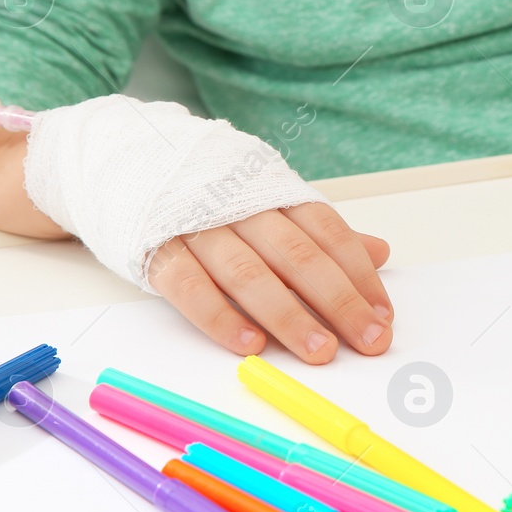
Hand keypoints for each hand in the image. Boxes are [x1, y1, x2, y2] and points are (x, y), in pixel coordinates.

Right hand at [146, 203, 393, 363]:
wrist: (129, 161)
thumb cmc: (215, 196)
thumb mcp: (273, 204)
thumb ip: (323, 234)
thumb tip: (381, 252)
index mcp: (275, 195)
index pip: (329, 234)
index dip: (360, 276)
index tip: (383, 317)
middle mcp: (241, 208)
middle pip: (298, 256)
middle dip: (338, 301)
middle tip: (368, 340)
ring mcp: (198, 228)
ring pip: (249, 273)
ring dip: (288, 315)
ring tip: (320, 350)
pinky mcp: (158, 251)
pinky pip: (191, 287)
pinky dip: (221, 318)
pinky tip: (250, 345)